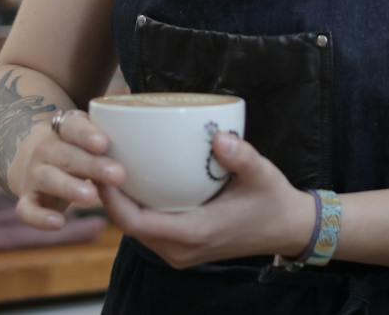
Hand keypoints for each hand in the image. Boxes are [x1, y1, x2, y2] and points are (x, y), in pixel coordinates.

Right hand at [14, 111, 126, 230]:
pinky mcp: (27, 199)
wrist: (30, 158)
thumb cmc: (73, 146)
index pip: (73, 127)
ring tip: (92, 197)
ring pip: (49, 179)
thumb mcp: (87, 130)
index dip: (88, 134)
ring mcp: (34, 174)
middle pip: (67, 155)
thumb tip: (139, 100)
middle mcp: (46, 149)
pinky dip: (39, 218)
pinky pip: (27, 210)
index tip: (105, 143)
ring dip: (69, 187)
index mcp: (63, 128)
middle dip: (92, 165)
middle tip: (118, 174)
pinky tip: (59, 224)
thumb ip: (110, 122)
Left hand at [94, 132, 314, 269]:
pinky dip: (135, 207)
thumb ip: (241, 156)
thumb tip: (218, 136)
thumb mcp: (261, 174)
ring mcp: (180, 252)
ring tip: (112, 164)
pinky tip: (135, 180)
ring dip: (119, 201)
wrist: (287, 229)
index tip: (102, 167)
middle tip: (100, 157)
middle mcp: (180, 250)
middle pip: (127, 225)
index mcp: (193, 233)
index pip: (134, 222)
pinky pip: (148, 229)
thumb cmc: (272, 201)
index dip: (111, 198)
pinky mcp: (182, 247)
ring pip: (135, 228)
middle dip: (109, 195)